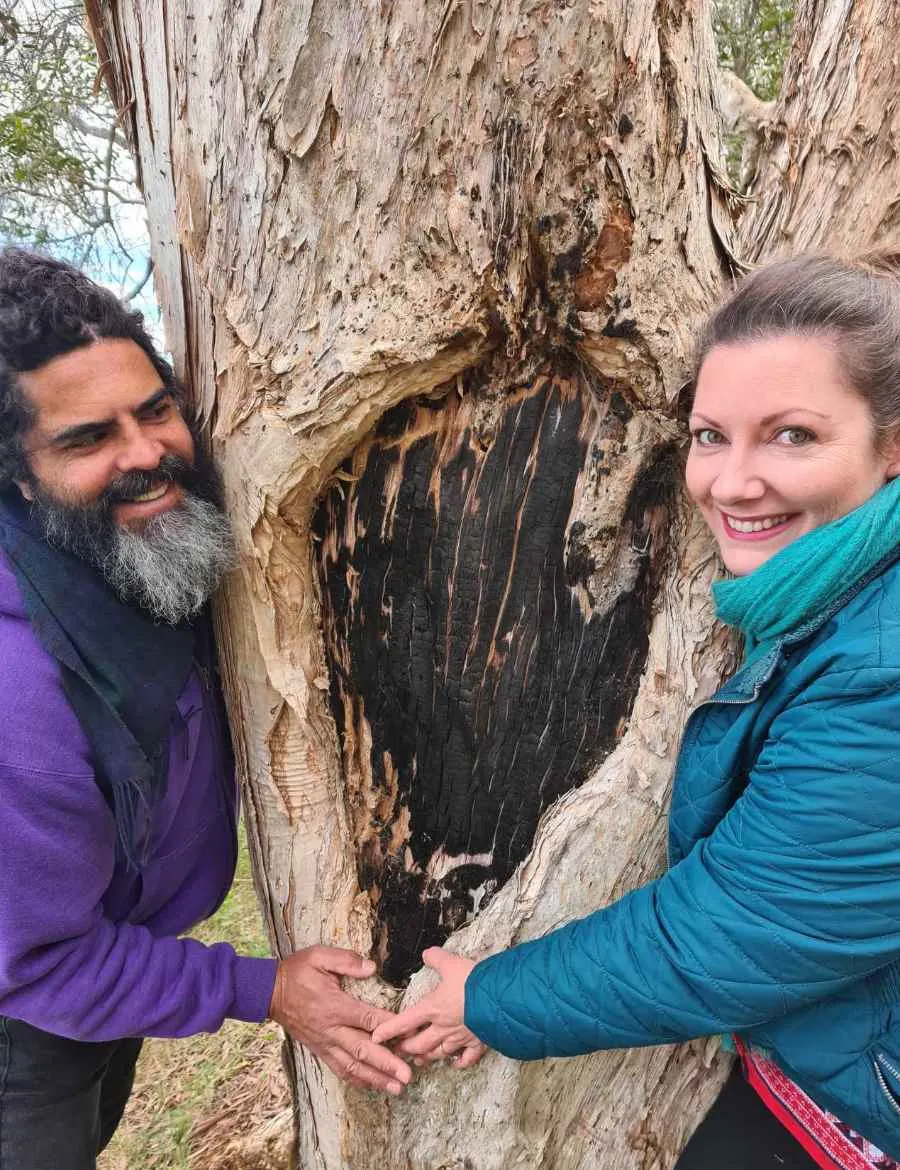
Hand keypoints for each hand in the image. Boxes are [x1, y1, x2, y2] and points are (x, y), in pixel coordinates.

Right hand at [268, 945, 411, 1093]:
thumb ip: (346, 960)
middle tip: (407, 1075)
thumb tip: (371, 967)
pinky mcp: (319, 1050)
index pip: (367, 1018)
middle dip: (386, 1064)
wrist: (269, 992)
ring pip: (352, 1066)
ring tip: (396, 1088)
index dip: (389, 1026)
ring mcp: (324, 1043)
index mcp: (334, 1006)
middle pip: (363, 1050)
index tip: (410, 1032)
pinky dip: (357, 1079)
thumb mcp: (319, 956)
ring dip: (375, 1078)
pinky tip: (371, 1085)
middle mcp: (331, 1029)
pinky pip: (339, 1069)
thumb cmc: (296, 972)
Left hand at [372, 947, 487, 1068]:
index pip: (404, 1022)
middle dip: (407, 1048)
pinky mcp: (478, 1042)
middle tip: (398, 1051)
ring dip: (428, 1057)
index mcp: (432, 1008)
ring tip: (419, 1060)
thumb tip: (427, 954)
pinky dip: (459, 1062)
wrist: (500, 999)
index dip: (389, 1030)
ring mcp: (460, 1037)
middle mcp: (443, 1027)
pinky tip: (455, 1064)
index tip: (376, 1037)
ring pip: (439, 1052)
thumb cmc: (473, 982)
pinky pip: (466, 1058)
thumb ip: (436, 958)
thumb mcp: (451, 963)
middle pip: (420, 1043)